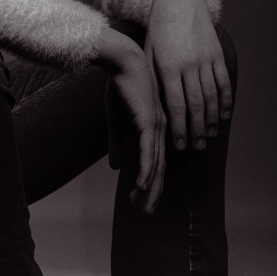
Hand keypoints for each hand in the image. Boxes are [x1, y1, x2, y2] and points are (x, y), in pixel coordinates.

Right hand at [95, 29, 165, 213]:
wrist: (123, 62)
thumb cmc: (121, 87)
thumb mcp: (116, 120)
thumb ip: (118, 143)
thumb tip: (118, 167)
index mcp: (154, 131)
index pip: (155, 164)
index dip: (150, 185)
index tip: (143, 202)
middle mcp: (160, 132)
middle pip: (159, 170)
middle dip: (152, 194)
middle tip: (145, 214)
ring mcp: (157, 128)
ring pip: (155, 166)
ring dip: (149, 189)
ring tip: (142, 207)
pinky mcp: (149, 123)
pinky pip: (149, 152)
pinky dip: (147, 171)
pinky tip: (143, 186)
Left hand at [145, 0, 231, 151]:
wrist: (178, 2)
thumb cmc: (157, 33)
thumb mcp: (148, 55)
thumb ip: (152, 81)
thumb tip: (151, 112)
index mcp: (168, 67)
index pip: (176, 105)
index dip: (179, 128)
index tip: (179, 145)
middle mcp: (189, 65)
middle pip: (196, 105)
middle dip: (196, 130)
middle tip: (197, 148)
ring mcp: (206, 59)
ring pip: (212, 96)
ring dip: (211, 120)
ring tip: (209, 136)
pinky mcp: (217, 55)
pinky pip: (224, 82)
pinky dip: (225, 101)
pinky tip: (223, 117)